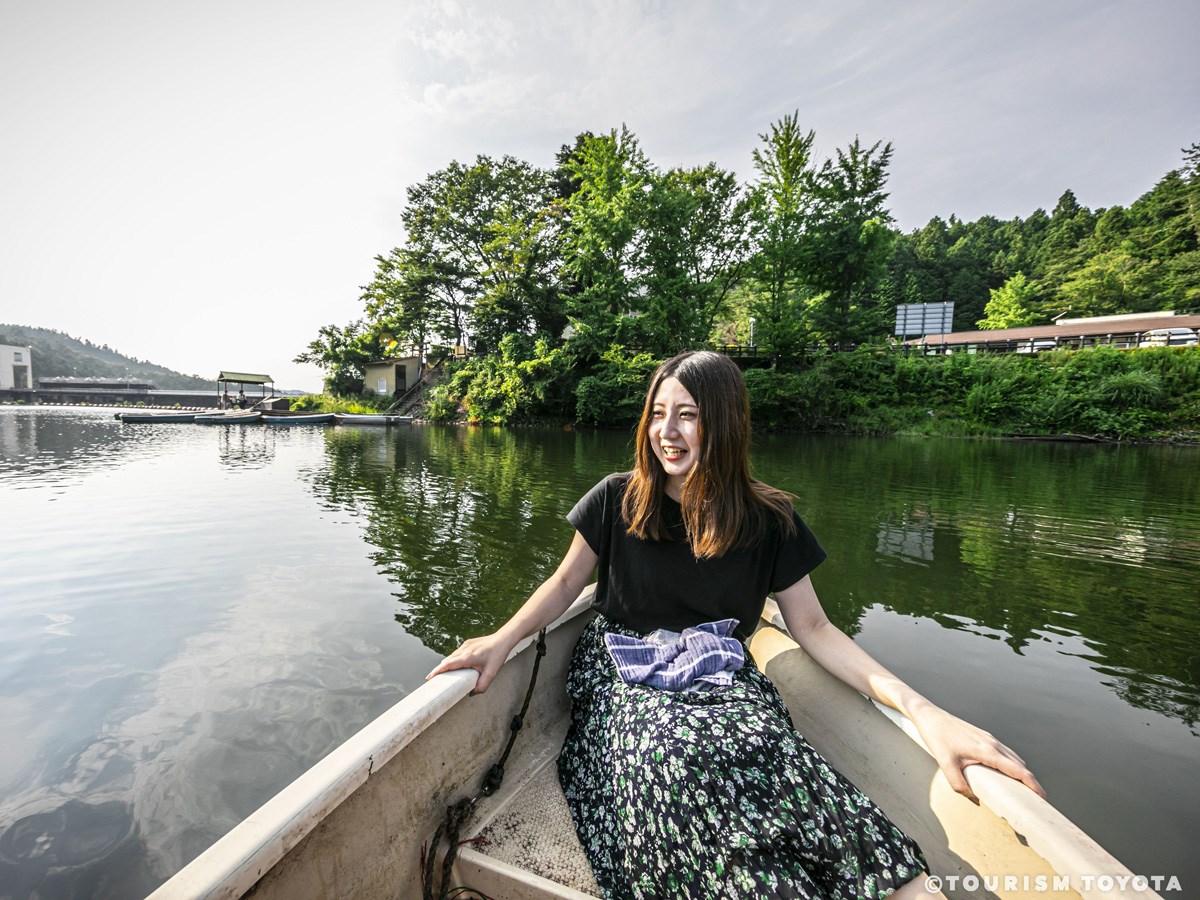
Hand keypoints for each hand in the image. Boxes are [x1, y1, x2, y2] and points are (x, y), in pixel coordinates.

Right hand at [426, 633, 513, 694]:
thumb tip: (472, 694)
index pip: (448, 664)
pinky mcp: (468, 643)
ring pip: (451, 656)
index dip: (437, 671)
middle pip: (447, 660)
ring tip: (442, 675)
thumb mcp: (491, 673)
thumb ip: (482, 686)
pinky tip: (454, 666)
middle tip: (433, 680)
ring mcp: (465, 645)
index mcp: (468, 657)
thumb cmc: (498, 655)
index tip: (430, 678)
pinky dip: (452, 660)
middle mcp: (464, 649)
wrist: (503, 639)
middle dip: (438, 670)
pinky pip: (456, 652)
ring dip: (446, 664)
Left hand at [910, 703, 1045, 803]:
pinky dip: (1013, 765)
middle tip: (1037, 802)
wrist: (930, 716)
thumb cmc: (937, 738)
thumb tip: (975, 801)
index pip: (1019, 771)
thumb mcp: (945, 764)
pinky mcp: (985, 737)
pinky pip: (1006, 753)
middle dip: (1031, 783)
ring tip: (1024, 791)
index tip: (1043, 799)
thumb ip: (959, 785)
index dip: (1034, 785)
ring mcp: (990, 739)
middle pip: (1021, 766)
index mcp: (988, 751)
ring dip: (1023, 774)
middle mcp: (993, 744)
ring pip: (1014, 758)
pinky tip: (1007, 774)